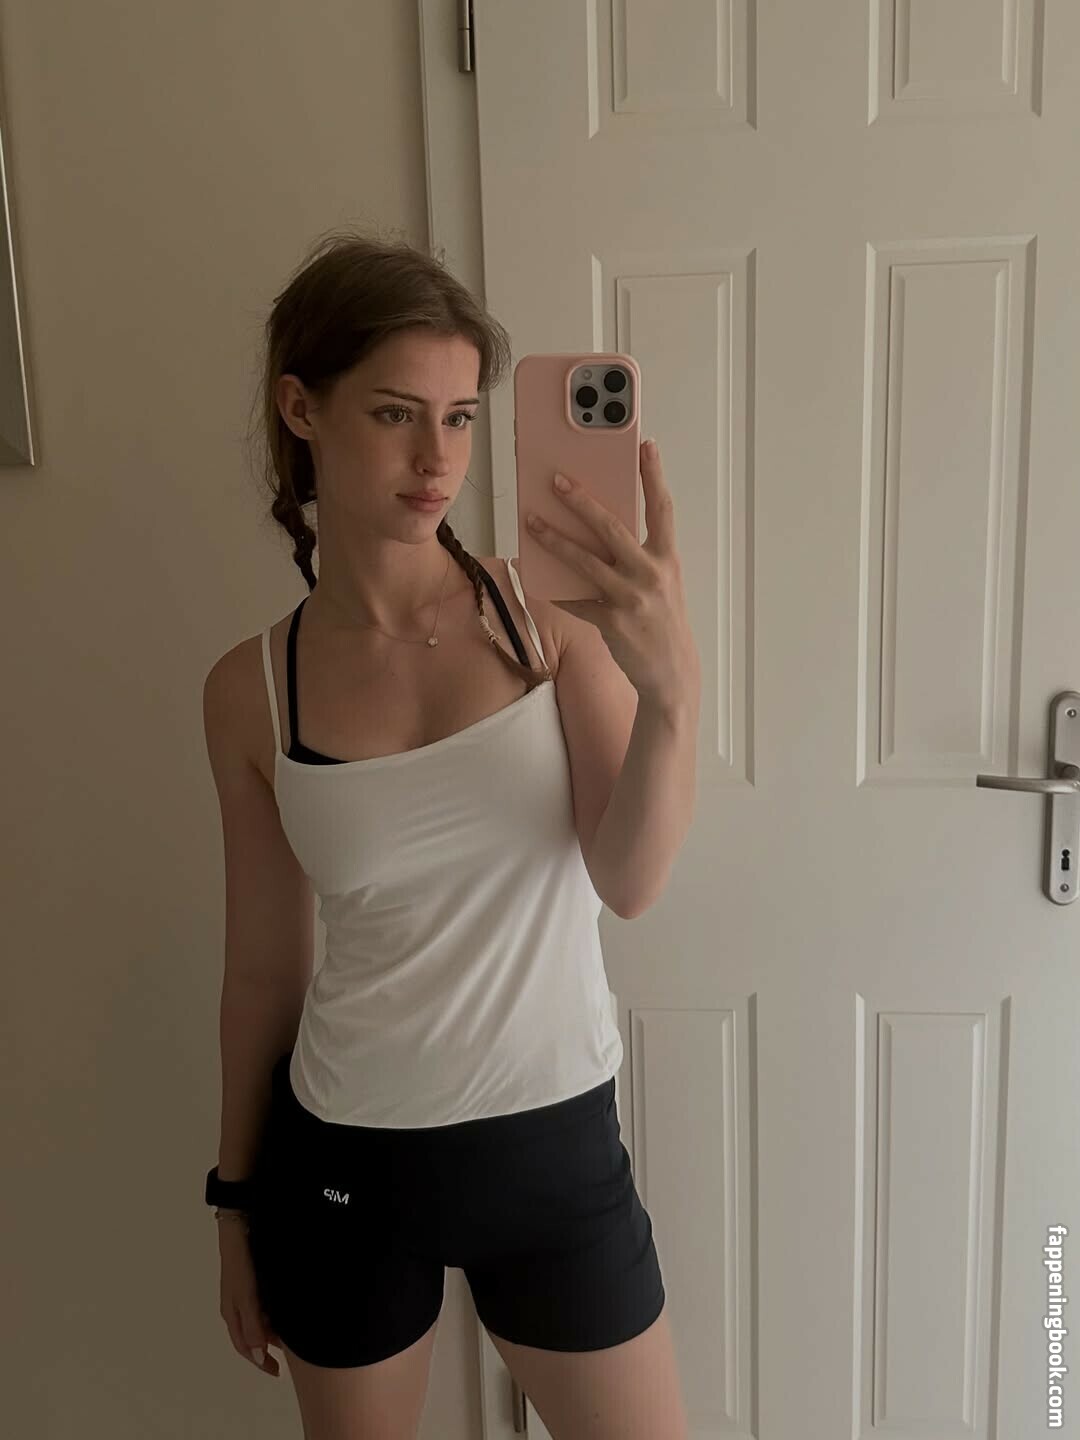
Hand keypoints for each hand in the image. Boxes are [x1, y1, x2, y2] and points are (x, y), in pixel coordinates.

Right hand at [219, 1222, 281, 1376]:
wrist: (240, 1222)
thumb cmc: (241, 1259)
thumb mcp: (247, 1294)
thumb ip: (253, 1323)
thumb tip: (258, 1355)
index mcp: (232, 1312)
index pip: (245, 1346)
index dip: (260, 1361)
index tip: (277, 1372)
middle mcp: (237, 1305)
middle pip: (252, 1335)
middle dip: (269, 1346)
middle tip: (292, 1351)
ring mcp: (244, 1291)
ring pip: (259, 1320)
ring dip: (274, 1329)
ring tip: (295, 1331)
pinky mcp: (253, 1278)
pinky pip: (264, 1304)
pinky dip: (275, 1312)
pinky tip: (288, 1308)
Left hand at [525, 439, 699, 704]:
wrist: (671, 672)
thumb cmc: (663, 622)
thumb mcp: (662, 583)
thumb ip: (638, 557)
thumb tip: (598, 531)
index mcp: (667, 559)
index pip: (662, 509)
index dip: (654, 475)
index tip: (646, 445)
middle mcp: (651, 574)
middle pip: (611, 528)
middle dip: (581, 501)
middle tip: (557, 480)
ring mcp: (630, 597)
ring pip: (584, 561)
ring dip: (554, 539)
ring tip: (532, 521)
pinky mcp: (611, 621)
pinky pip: (575, 600)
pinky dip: (555, 589)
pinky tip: (537, 579)